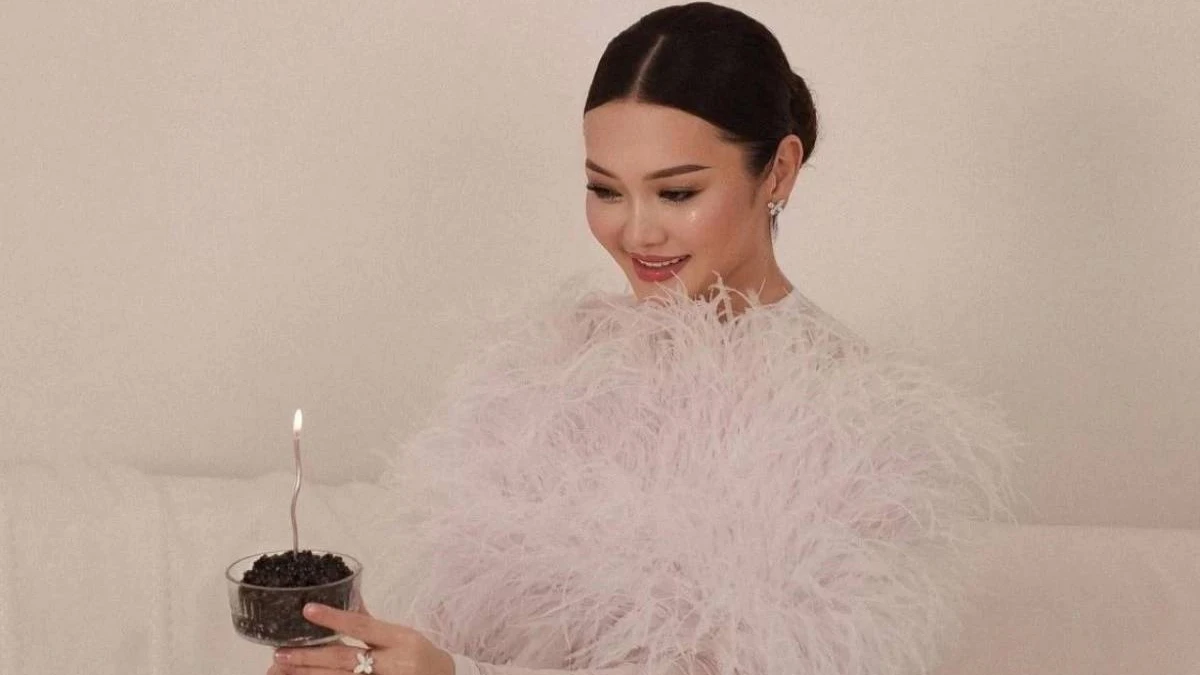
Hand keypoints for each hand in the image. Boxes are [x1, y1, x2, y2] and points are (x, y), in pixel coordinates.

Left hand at [268, 600, 454, 674]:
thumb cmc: (419, 654)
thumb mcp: (401, 633)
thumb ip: (372, 622)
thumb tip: (345, 601)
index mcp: (399, 639)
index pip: (363, 626)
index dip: (335, 618)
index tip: (308, 610)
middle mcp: (392, 663)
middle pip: (345, 660)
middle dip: (310, 657)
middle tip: (281, 653)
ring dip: (309, 674)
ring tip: (283, 668)